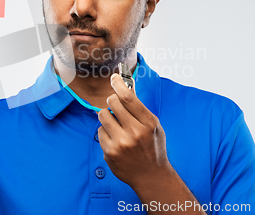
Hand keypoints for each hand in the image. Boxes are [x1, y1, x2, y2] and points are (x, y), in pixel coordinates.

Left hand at [97, 73, 169, 189]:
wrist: (151, 176)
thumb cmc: (153, 147)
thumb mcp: (154, 126)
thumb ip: (140, 108)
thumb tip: (126, 87)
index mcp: (148, 124)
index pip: (128, 98)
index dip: (119, 84)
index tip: (114, 78)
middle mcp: (134, 133)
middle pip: (112, 103)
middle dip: (112, 101)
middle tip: (116, 106)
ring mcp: (120, 144)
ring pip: (102, 115)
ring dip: (107, 116)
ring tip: (116, 125)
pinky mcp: (109, 152)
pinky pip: (100, 131)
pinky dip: (106, 132)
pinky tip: (116, 140)